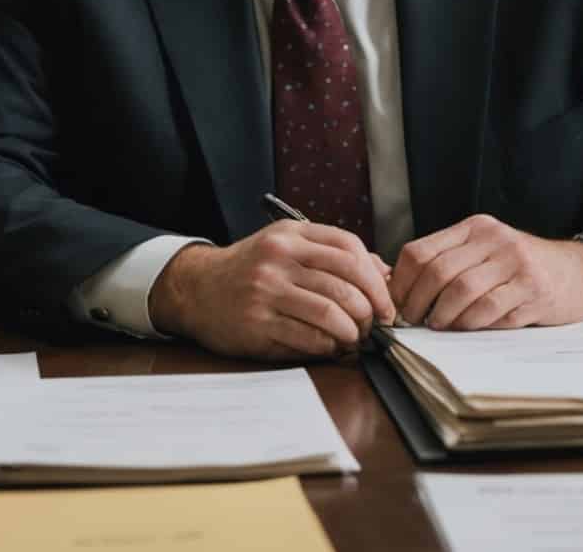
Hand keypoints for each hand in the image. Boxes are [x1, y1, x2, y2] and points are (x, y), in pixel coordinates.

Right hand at [149, 222, 394, 359]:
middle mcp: (278, 258)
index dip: (376, 279)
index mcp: (291, 235)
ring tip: (355, 337)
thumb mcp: (288, 247)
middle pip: (345, 284)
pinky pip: (307, 338)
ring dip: (352, 331)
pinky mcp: (257, 323)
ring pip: (330, 313)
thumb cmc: (251, 270)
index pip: (349, 250)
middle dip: (369, 310)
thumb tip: (383, 274)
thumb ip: (333, 255)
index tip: (386, 301)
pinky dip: (328, 346)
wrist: (196, 289)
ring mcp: (266, 291)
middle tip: (374, 324)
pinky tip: (331, 346)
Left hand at [390, 214, 582, 330]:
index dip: (402, 283)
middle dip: (418, 303)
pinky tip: (467, 327)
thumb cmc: (522, 268)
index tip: (398, 304)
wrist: (578, 272)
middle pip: (438, 272)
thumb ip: (449, 263)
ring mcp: (516, 262)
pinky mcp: (533, 288)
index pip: (420, 251)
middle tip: (414, 320)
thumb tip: (399, 289)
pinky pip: (490, 309)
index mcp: (475, 228)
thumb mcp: (486, 253)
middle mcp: (494, 239)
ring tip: (439, 325)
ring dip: (443, 316)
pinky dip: (471, 323)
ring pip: (462, 291)